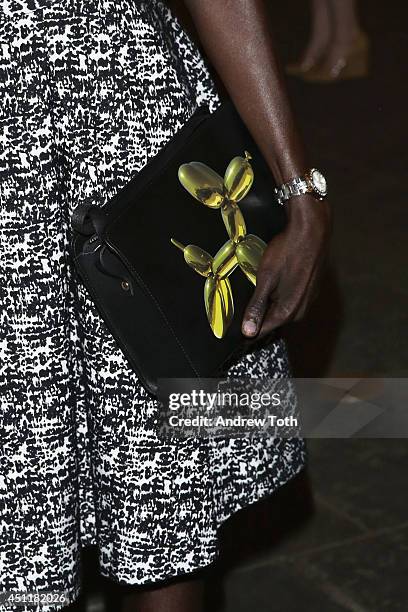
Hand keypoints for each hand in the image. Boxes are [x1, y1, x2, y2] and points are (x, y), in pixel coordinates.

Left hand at [242, 195, 330, 337]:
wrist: (312, 229)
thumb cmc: (288, 251)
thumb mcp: (265, 279)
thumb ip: (256, 306)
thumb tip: (248, 331)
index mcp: (288, 311)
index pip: (262, 331)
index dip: (247, 327)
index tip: (236, 323)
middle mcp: (301, 310)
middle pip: (272, 320)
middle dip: (258, 312)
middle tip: (249, 293)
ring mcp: (308, 300)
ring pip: (281, 309)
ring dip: (270, 300)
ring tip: (264, 281)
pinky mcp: (311, 290)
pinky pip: (291, 299)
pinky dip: (280, 292)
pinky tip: (277, 277)